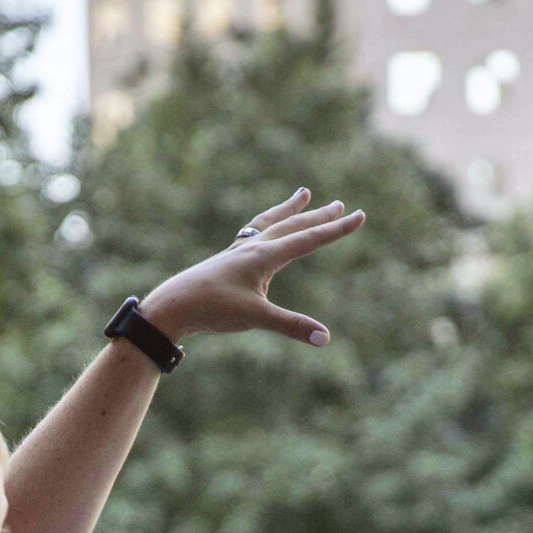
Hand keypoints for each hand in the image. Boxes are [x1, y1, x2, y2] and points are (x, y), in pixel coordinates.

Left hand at [140, 189, 366, 346]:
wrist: (173, 305)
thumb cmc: (212, 309)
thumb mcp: (256, 318)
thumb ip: (292, 326)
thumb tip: (325, 338)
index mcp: (265, 255)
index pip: (309, 239)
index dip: (337, 229)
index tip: (360, 215)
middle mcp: (254, 247)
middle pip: (294, 225)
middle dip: (320, 217)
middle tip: (342, 204)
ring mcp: (239, 251)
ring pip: (272, 223)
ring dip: (291, 210)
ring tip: (304, 194)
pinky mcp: (228, 259)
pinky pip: (254, 233)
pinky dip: (267, 224)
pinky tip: (264, 229)